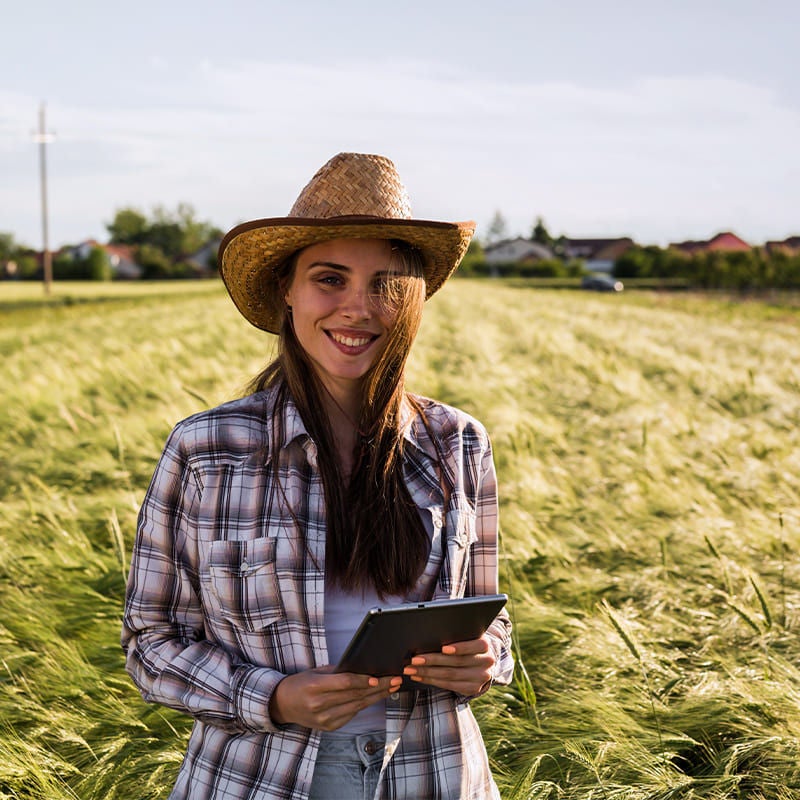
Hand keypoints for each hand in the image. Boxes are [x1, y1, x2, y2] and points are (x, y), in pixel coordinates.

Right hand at [269, 666, 402, 730]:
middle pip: (355, 695)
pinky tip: (376, 697)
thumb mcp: (315, 672)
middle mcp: (319, 705)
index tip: (379, 676)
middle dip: (378, 687)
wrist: (282, 705)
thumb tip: (362, 668)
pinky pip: (351, 714)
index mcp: (314, 687)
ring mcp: (324, 719)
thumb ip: (337, 672)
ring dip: (376, 697)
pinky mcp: (329, 727)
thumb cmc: (300, 683)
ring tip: (392, 687)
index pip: (345, 683)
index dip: (363, 680)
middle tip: (395, 680)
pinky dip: (364, 705)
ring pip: (357, 706)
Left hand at [402, 634, 494, 695]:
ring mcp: (480, 678)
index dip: (458, 648)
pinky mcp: (473, 689)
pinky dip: (431, 680)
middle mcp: (486, 662)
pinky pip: (448, 685)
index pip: (472, 646)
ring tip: (411, 669)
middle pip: (456, 662)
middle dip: (432, 660)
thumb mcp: (468, 636)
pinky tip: (419, 676)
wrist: (483, 660)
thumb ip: (456, 635)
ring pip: (450, 675)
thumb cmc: (468, 642)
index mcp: (485, 645)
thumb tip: (430, 634)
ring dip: (427, 672)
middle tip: (414, 659)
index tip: (443, 648)